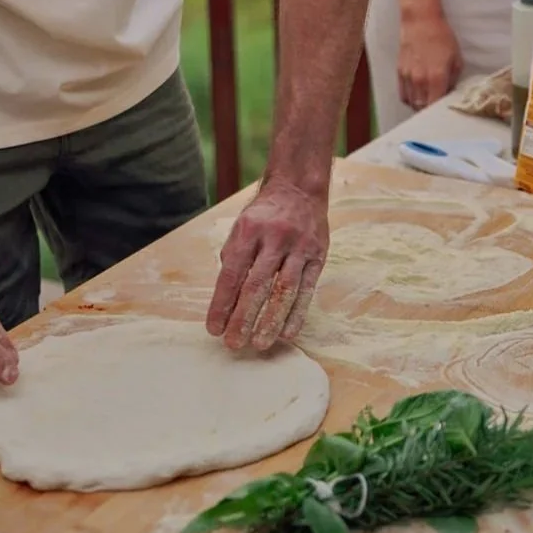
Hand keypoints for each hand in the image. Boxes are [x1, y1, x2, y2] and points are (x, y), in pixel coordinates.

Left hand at [206, 179, 328, 352]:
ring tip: (259, 344)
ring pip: (284, 290)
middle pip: (257, 285)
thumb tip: (225, 298)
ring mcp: (298, 247)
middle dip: (243, 318)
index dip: (222, 304)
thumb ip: (233, 258)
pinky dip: (296, 313)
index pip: (232, 273)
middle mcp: (274, 238)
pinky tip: (286, 332)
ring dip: (270, 321)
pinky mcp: (318, 255)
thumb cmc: (264, 215)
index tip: (214, 328)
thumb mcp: (241, 227)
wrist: (299, 189)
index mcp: (248, 230)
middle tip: (233, 343)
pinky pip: (307, 289)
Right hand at [398, 14, 462, 111]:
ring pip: (412, 103)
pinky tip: (417, 94)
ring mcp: (408, 77)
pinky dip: (410, 99)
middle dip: (430, 110)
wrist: (421, 21)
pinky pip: (403, 94)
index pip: (436, 106)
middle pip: (422, 108)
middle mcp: (420, 80)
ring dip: (420, 105)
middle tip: (437, 107)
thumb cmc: (442, 37)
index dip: (440, 111)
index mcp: (437, 77)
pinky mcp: (399, 72)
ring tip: (428, 101)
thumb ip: (454, 80)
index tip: (445, 110)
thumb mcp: (457, 58)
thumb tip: (449, 92)